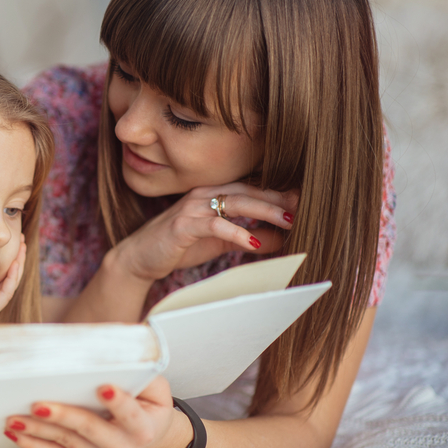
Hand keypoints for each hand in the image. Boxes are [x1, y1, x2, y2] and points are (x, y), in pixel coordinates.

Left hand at [0, 237, 26, 345]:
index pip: (5, 271)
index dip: (12, 256)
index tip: (15, 240)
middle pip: (12, 276)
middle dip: (19, 258)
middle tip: (24, 241)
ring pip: (12, 283)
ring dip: (19, 266)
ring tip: (22, 249)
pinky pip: (5, 293)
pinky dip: (11, 279)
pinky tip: (14, 265)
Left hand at [3, 377, 187, 447]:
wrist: (149, 436)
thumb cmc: (147, 403)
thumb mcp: (154, 388)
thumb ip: (141, 372)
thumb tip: (118, 352)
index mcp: (143, 428)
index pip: (130, 414)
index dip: (119, 403)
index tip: (104, 388)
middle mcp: (123, 447)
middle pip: (89, 429)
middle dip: (62, 416)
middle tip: (38, 404)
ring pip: (66, 442)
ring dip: (38, 430)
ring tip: (15, 417)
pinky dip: (33, 444)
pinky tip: (15, 433)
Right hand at [117, 184, 298, 281]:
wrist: (140, 257)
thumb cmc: (179, 247)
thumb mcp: (220, 242)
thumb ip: (248, 237)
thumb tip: (282, 238)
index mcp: (214, 194)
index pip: (253, 189)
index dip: (279, 194)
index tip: (307, 201)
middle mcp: (205, 194)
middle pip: (249, 191)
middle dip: (279, 199)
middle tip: (306, 206)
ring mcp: (192, 208)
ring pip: (235, 203)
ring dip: (264, 210)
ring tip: (289, 219)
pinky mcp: (183, 225)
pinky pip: (214, 225)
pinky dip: (236, 233)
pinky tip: (254, 243)